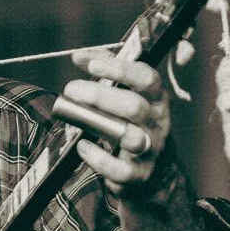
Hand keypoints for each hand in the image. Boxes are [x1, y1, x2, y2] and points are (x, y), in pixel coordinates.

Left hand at [64, 47, 171, 194]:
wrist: (156, 171)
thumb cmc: (136, 124)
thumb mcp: (130, 95)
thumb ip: (109, 72)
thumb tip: (81, 56)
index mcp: (156, 99)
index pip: (146, 78)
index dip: (120, 69)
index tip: (92, 65)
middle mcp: (157, 123)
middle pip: (134, 107)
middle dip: (100, 96)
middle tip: (71, 89)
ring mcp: (151, 150)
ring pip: (130, 138)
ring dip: (99, 126)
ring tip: (74, 119)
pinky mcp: (140, 174)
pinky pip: (120, 169)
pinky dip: (98, 158)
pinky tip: (83, 147)